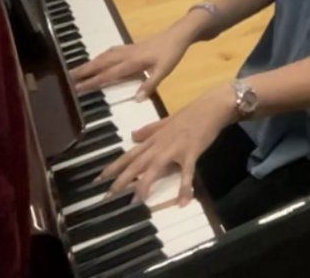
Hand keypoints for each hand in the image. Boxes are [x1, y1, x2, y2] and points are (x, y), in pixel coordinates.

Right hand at [71, 29, 189, 97]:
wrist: (178, 34)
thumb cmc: (172, 53)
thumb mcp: (165, 70)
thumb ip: (150, 84)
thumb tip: (136, 99)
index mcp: (133, 61)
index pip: (109, 74)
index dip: (93, 81)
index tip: (77, 88)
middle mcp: (127, 54)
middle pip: (101, 63)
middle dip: (84, 70)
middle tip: (68, 78)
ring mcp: (128, 49)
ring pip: (104, 56)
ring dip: (90, 63)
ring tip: (77, 70)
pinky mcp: (131, 47)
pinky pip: (110, 52)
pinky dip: (100, 57)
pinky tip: (98, 59)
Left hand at [100, 87, 235, 203]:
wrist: (211, 107)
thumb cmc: (190, 115)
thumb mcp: (166, 122)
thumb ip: (149, 130)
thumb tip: (132, 135)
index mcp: (153, 139)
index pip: (129, 155)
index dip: (113, 168)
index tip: (98, 180)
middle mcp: (159, 144)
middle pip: (136, 164)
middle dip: (121, 181)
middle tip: (108, 197)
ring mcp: (174, 148)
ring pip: (155, 168)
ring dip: (144, 185)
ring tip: (136, 202)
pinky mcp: (191, 152)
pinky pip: (187, 173)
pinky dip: (184, 188)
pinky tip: (183, 202)